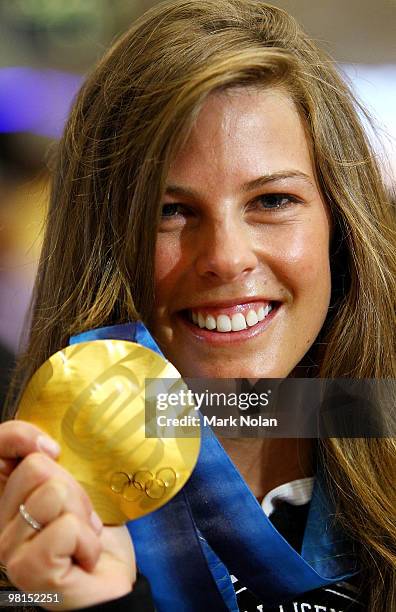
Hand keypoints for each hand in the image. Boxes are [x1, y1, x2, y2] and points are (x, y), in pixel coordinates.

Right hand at [0, 420, 135, 609]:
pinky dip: (88, 540)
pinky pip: (66, 527)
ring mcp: (10, 547)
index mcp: (10, 496)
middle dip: (74, 489)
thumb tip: (49, 444)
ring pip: (55, 494)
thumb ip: (59, 465)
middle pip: (37, 467)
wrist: (110, 584)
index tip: (54, 449)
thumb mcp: (78, 488)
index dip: (21, 436)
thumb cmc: (94, 535)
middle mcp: (0, 521)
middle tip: (80, 517)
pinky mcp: (28, 568)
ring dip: (83, 515)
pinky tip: (85, 557)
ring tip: (83, 536)